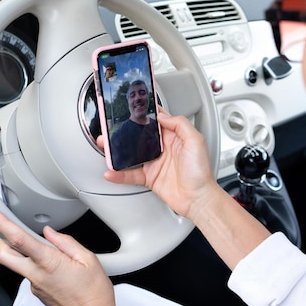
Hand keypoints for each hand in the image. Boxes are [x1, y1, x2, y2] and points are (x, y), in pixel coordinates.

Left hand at [0, 206, 118, 305]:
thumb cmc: (94, 292)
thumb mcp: (88, 259)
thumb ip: (66, 242)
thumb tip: (50, 232)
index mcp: (50, 263)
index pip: (18, 240)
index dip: (2, 224)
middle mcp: (37, 275)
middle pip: (5, 255)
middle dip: (1, 239)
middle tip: (10, 228)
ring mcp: (34, 286)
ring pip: (16, 264)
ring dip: (21, 251)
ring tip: (43, 247)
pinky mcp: (37, 292)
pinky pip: (29, 273)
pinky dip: (35, 264)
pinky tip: (54, 265)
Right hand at [103, 111, 218, 219]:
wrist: (198, 198)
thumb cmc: (200, 172)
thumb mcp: (196, 141)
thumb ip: (180, 124)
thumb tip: (163, 116)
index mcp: (175, 137)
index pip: (157, 121)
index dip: (145, 114)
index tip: (132, 107)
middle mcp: (164, 148)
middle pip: (140, 136)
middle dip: (125, 130)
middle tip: (111, 125)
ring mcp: (155, 163)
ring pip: (131, 153)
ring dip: (117, 150)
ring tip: (104, 144)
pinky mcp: (150, 178)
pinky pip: (131, 175)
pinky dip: (119, 174)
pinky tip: (111, 171)